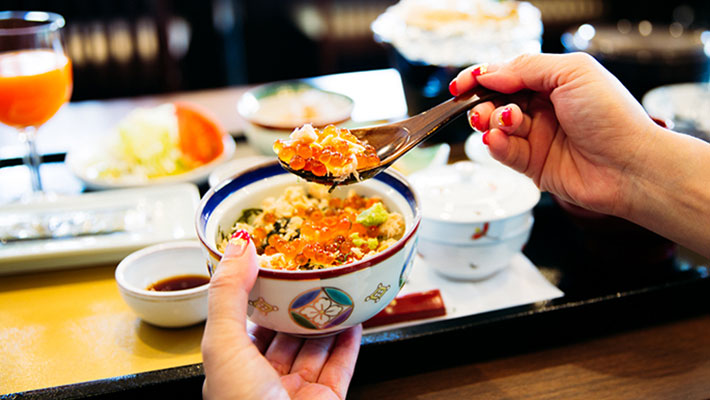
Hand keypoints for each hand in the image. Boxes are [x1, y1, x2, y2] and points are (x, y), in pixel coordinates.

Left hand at [201, 231, 361, 399]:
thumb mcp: (223, 343)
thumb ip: (228, 294)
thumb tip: (238, 246)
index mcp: (232, 367)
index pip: (247, 321)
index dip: (260, 292)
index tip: (274, 263)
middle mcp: (263, 380)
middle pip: (285, 332)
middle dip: (298, 304)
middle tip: (312, 272)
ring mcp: (297, 391)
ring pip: (315, 347)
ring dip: (327, 318)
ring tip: (338, 287)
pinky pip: (341, 365)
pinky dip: (350, 341)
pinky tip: (356, 319)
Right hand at [450, 52, 658, 216]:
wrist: (630, 165)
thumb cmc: (612, 116)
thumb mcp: (571, 73)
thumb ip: (527, 67)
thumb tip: (489, 73)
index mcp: (552, 82)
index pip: (506, 75)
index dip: (480, 77)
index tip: (461, 85)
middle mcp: (542, 109)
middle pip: (495, 101)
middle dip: (482, 103)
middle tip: (482, 110)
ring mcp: (537, 137)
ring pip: (495, 127)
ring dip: (490, 123)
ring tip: (501, 123)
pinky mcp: (532, 165)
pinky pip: (503, 152)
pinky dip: (496, 145)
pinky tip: (498, 140)